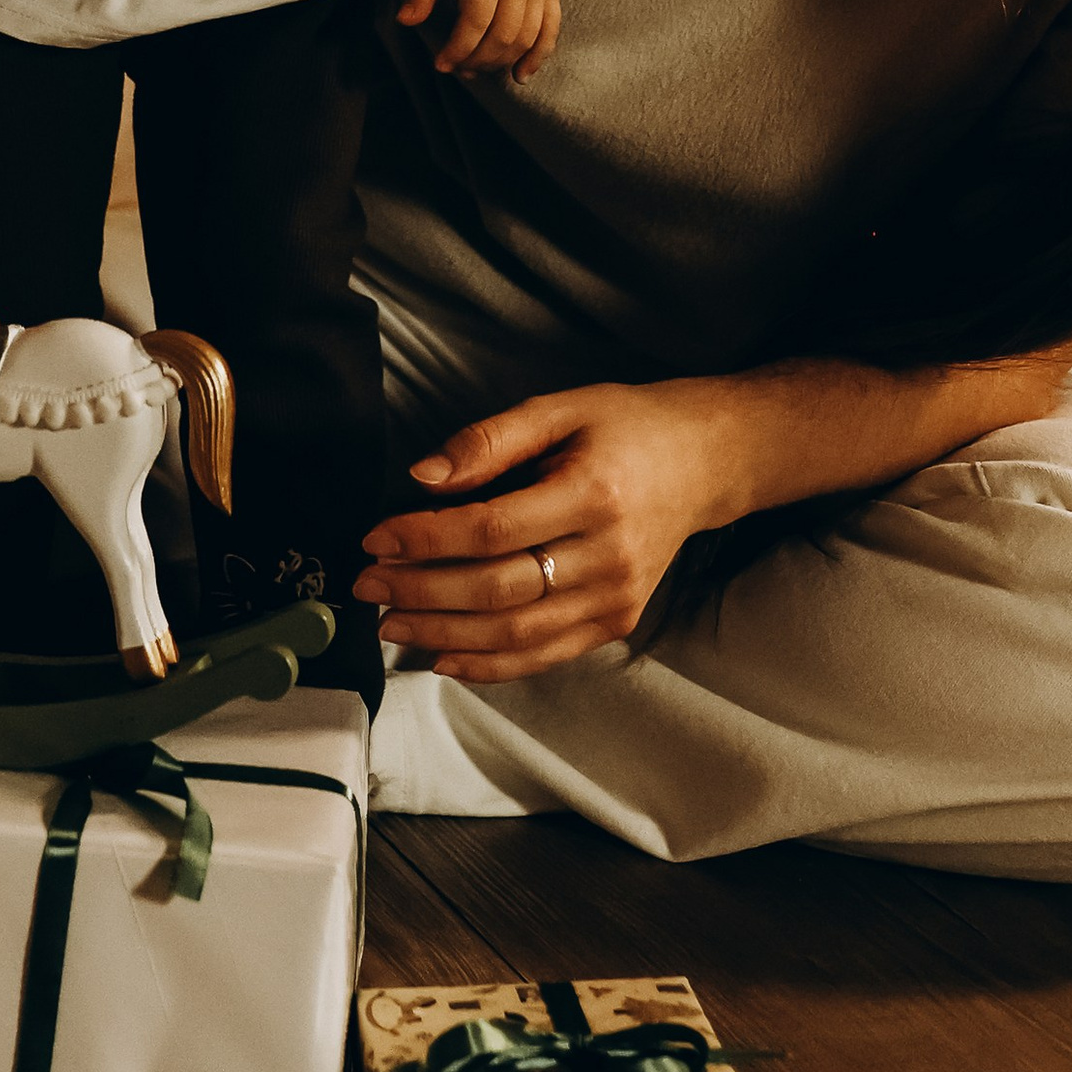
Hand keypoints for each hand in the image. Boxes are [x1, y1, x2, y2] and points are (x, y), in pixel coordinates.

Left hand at [354, 381, 734, 679]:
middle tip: (367, 586)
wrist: (704, 462)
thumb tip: (422, 476)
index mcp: (593, 493)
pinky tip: (443, 657)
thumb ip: (490, 439)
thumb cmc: (625, 426)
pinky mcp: (618, 624)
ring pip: (517, 633)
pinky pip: (544, 654)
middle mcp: (609, 556)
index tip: (375, 538)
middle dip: (422, 592)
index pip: (492, 528)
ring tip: (391, 624)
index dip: (426, 538)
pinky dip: (490, 664)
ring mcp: (617, 599)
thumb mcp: (560, 408)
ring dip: (444, 634)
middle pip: (498, 588)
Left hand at [396, 0, 561, 78]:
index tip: (440, 64)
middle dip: (477, 60)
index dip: (458, 49)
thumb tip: (406, 22)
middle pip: (503, 35)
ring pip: (528, 36)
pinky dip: (539, 54)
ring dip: (502, 60)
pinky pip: (552, 26)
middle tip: (456, 69)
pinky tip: (521, 74)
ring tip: (477, 69)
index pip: (476, 21)